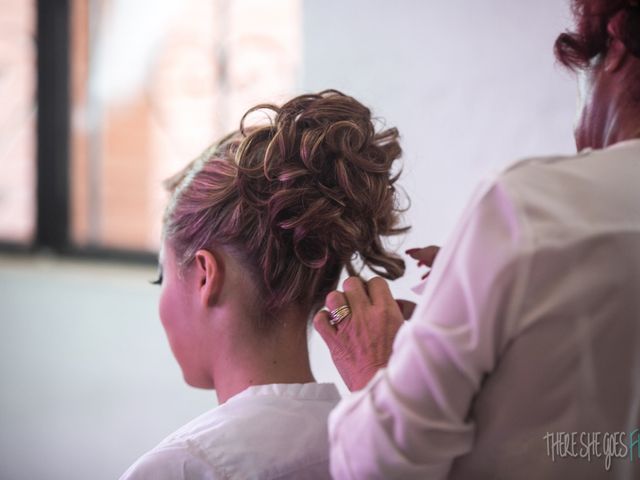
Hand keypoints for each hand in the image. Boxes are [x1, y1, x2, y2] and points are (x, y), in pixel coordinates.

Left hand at [313, 276, 403, 390]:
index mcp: (386, 312)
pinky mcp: (334, 342)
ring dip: (336, 303)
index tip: (371, 295)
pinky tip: (331, 325)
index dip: (372, 287)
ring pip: (333, 297)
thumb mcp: (405, 333)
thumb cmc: (397, 364)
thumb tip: (397, 302)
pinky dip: (323, 320)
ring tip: (342, 312)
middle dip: (353, 290)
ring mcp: (347, 328)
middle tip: (356, 302)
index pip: (375, 282)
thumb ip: (401, 314)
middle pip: (351, 283)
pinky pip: (320, 319)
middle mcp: (365, 316)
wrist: (383, 389)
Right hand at [406, 245, 440, 279]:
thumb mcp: (423, 254)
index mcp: (431, 249)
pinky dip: (426, 274)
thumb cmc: (436, 257)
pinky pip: (432, 271)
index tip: (406, 252)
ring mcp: (439, 262)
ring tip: (418, 266)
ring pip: (429, 262)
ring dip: (423, 263)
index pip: (419, 250)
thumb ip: (417, 254)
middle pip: (425, 254)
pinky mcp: (441, 270)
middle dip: (419, 256)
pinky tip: (422, 278)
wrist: (451, 263)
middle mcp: (435, 254)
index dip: (412, 251)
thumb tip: (411, 255)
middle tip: (413, 257)